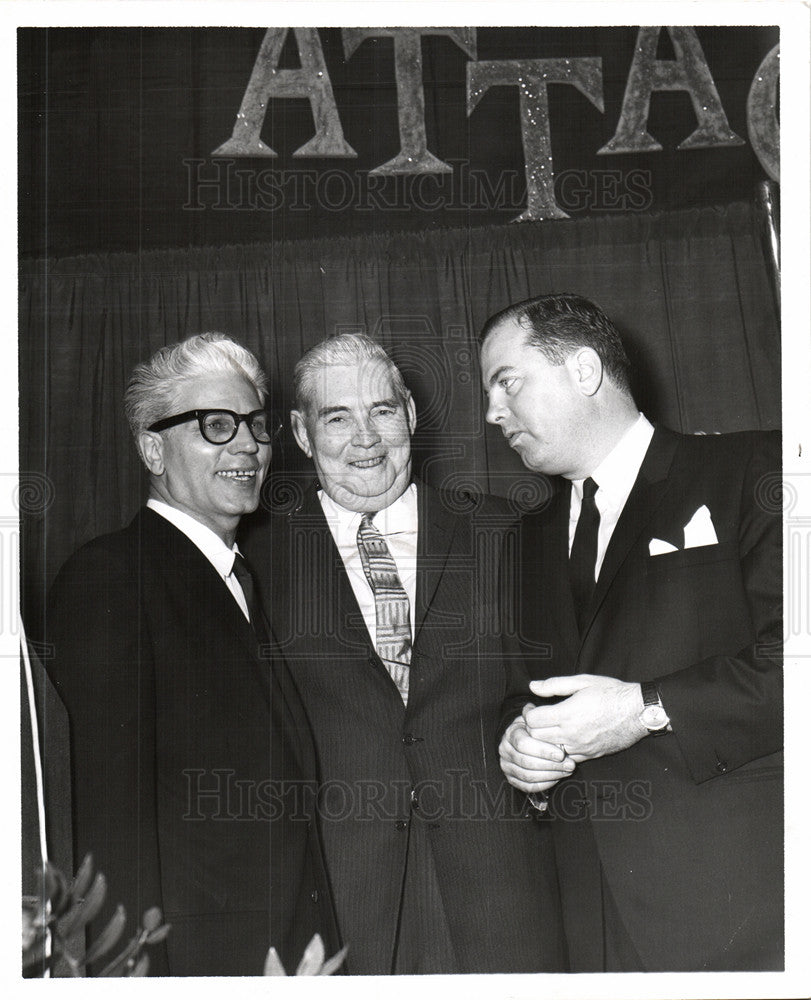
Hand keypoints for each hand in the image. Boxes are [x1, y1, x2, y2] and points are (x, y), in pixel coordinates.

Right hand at [499, 709, 576, 793]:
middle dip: (550, 764)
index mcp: (511, 734)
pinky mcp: (512, 779)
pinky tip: (558, 777)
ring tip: (567, 770)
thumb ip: (536, 713)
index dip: (543, 750)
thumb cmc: (537, 728)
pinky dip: (544, 783)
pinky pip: (528, 786)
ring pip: (528, 775)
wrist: (528, 740)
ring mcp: (507, 766)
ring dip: (550, 774)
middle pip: (526, 761)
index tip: (561, 753)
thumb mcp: (537, 717)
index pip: (523, 744)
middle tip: (569, 764)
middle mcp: (505, 750)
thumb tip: (530, 708)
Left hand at [524, 674, 646, 761]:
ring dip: (543, 742)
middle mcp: (571, 734)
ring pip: (548, 751)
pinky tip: (561, 740)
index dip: (527, 714)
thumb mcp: (583, 681)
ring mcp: (580, 748)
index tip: (531, 708)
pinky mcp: (588, 756)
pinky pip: (565, 759)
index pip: (533, 721)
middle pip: (536, 738)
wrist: (638, 712)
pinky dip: (558, 752)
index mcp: (568, 714)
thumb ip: (555, 685)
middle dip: (531, 728)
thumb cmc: (612, 693)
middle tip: (536, 719)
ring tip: (547, 730)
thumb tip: (533, 687)